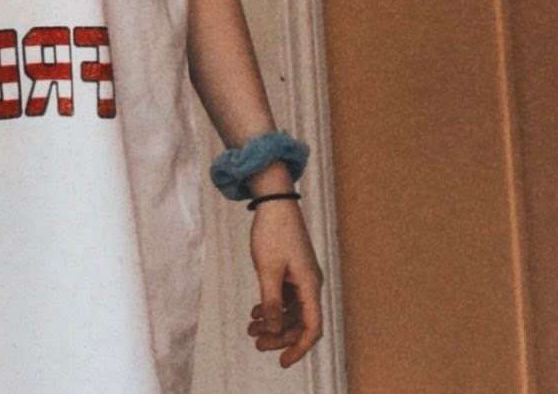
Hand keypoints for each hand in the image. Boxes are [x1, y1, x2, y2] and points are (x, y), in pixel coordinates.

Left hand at [246, 201, 323, 367]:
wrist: (274, 201)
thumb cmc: (272, 232)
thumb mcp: (267, 270)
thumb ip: (272, 302)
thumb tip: (274, 329)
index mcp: (310, 285)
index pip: (312, 327)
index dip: (299, 348)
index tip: (282, 361)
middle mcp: (310, 283)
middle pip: (300, 321)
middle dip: (279, 335)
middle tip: (256, 343)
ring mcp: (302, 276)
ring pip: (291, 310)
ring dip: (273, 321)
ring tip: (251, 329)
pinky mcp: (292, 269)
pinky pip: (286, 296)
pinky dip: (272, 306)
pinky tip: (256, 312)